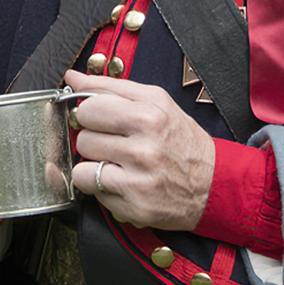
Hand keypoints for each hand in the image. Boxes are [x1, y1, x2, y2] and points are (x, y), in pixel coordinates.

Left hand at [63, 69, 214, 230]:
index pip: (90, 107)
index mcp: (149, 115)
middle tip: (111, 140)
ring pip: (82, 167)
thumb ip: (110, 87)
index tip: (99, 116)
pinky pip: (92, 191)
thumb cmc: (180, 138)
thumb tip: (72, 78)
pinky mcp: (134, 206)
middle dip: (92, 138)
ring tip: (115, 161)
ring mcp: (138, 180)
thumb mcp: (154, 100)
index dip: (90, 112)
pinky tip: (120, 180)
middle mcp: (144, 148)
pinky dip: (100, 186)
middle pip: (83, 138)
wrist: (211, 182)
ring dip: (93, 164)